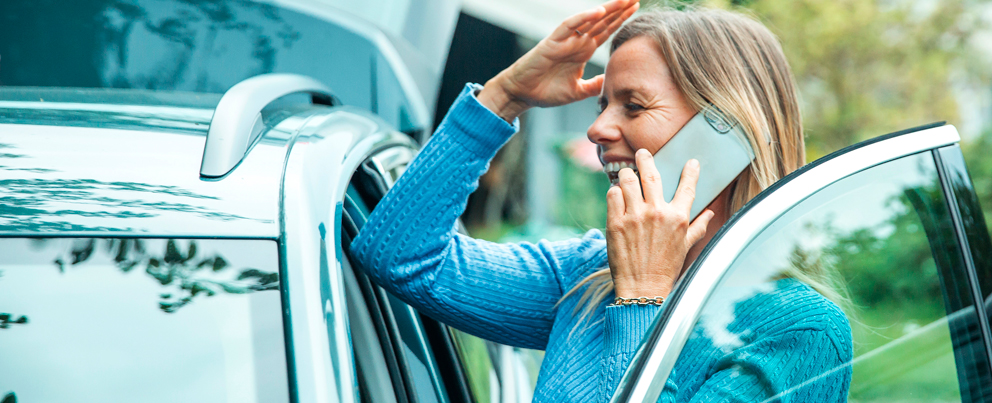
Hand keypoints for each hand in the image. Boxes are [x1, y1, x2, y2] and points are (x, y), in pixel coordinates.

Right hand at [477, 0, 639, 120]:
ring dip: (607, 9)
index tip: (637, 9)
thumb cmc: (546, 91)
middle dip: (620, 10)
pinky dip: (583, 17)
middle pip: (602, 21)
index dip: (621, 20)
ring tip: (624, 0)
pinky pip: (570, 25)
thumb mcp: (578, 91)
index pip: (606, 31)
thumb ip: (595, 85)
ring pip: (590, 19)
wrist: (523, 94)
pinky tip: (599, 11)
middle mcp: (577, 42)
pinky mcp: (553, 41)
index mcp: (583, 51)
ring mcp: (566, 40)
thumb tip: (613, 81)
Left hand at [606, 149, 714, 298]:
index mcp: (678, 218)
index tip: (691, 162)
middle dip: (646, 159)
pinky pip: (612, 194)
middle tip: (642, 153)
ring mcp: (634, 216)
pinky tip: (616, 194)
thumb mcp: (686, 246)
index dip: (691, 171)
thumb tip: (710, 213)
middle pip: (650, 174)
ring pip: (627, 179)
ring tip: (626, 175)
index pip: (688, 187)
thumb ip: (698, 227)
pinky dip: (614, 191)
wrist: (643, 287)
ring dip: (626, 174)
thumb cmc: (665, 267)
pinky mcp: (615, 222)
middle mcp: (657, 213)